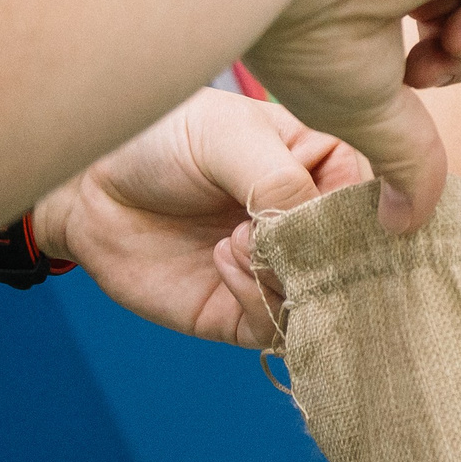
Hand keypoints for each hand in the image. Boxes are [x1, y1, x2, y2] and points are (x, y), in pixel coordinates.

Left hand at [31, 88, 366, 348]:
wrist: (85, 186)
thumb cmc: (160, 140)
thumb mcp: (227, 135)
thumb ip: (280, 179)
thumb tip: (316, 233)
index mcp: (324, 166)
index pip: (374, 200)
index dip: (366, 212)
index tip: (335, 212)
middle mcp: (310, 222)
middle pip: (358, 259)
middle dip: (329, 255)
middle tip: (288, 238)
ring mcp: (279, 270)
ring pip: (323, 300)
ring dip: (285, 274)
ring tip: (238, 238)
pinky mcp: (243, 312)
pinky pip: (276, 326)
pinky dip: (256, 295)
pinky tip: (223, 257)